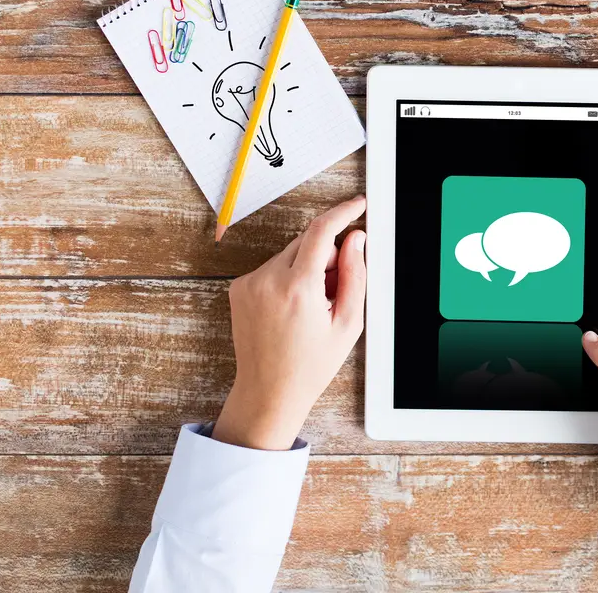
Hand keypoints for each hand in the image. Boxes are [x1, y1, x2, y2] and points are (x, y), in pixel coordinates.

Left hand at [212, 196, 366, 450]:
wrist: (268, 391)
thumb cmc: (310, 365)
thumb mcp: (348, 324)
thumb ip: (355, 275)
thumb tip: (356, 240)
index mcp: (299, 289)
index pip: (323, 231)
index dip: (344, 213)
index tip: (357, 206)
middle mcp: (268, 280)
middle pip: (308, 241)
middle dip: (328, 254)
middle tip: (335, 289)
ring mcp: (250, 283)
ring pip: (290, 253)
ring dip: (307, 267)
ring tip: (312, 306)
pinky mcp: (239, 287)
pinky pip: (273, 266)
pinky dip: (288, 276)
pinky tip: (292, 308)